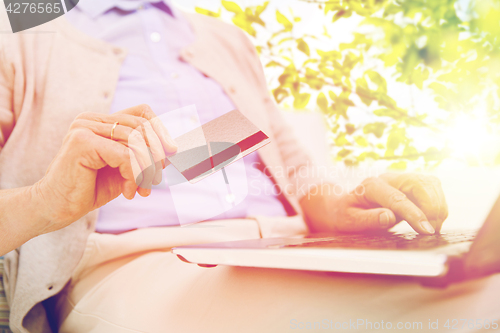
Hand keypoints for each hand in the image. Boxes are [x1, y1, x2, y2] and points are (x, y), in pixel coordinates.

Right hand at [33, 104, 176, 233]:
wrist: (57, 208)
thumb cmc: (90, 188)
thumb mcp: (125, 168)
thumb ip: (144, 154)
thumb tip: (173, 147)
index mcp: (101, 120)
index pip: (143, 113)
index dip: (161, 131)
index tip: (170, 155)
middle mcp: (92, 119)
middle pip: (143, 127)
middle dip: (156, 157)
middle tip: (155, 181)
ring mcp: (84, 127)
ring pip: (136, 142)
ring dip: (146, 171)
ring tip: (142, 189)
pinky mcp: (82, 141)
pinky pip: (125, 156)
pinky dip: (134, 176)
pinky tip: (129, 192)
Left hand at [301, 173, 447, 233]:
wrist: (344, 206)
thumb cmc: (346, 215)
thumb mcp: (349, 221)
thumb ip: (368, 219)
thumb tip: (389, 217)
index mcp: (370, 186)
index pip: (397, 198)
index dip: (414, 213)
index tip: (426, 229)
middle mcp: (388, 178)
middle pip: (419, 183)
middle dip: (431, 207)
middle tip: (431, 230)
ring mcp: (401, 178)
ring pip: (430, 183)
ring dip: (438, 205)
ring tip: (433, 227)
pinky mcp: (411, 184)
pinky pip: (433, 188)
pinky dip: (439, 203)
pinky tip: (433, 220)